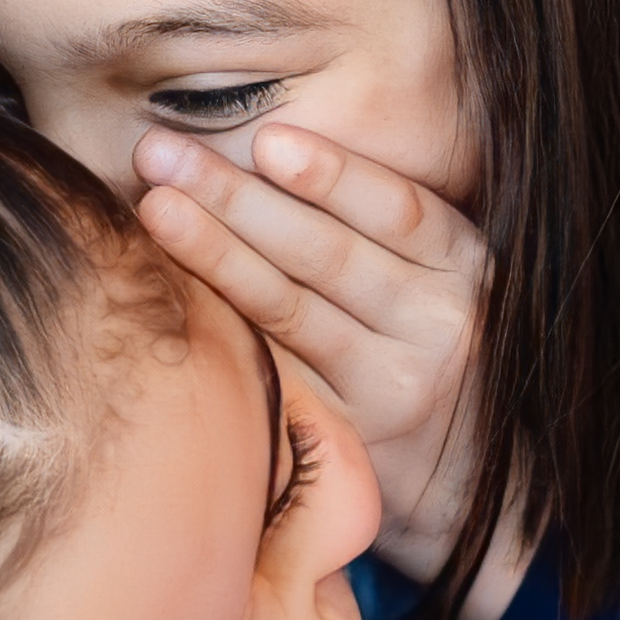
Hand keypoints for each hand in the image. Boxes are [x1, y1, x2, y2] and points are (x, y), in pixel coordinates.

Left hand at [135, 123, 533, 619]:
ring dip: (213, 252)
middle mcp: (441, 327)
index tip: (265, 139)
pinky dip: (221, 326)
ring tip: (152, 207)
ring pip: (290, 309)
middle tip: (162, 154)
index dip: (332, 174)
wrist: (467, 480)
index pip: (397, 210)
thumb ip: (380, 229)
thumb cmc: (428, 350)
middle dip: (238, 197)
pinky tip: (170, 293)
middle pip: (328, 253)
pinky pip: (276, 369)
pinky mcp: (350, 437)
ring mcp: (395, 389)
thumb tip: (267, 143)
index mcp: (467, 270)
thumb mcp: (437, 282)